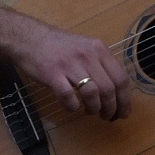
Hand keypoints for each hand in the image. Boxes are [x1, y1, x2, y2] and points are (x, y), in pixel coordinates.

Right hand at [14, 24, 131, 121]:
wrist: (29, 37)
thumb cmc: (59, 46)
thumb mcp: (85, 48)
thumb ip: (100, 65)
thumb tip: (114, 93)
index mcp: (99, 49)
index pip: (120, 78)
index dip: (124, 100)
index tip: (123, 113)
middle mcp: (88, 55)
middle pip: (108, 88)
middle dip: (111, 108)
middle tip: (106, 116)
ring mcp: (70, 64)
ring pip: (92, 93)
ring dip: (94, 108)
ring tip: (91, 111)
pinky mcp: (52, 73)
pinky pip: (68, 96)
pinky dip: (73, 106)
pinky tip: (72, 106)